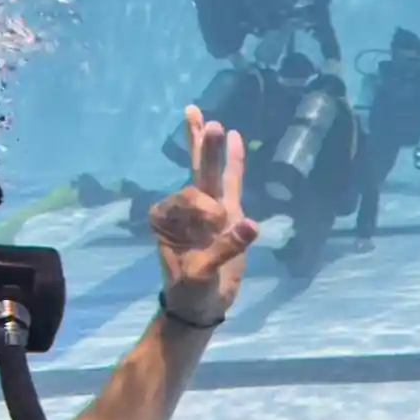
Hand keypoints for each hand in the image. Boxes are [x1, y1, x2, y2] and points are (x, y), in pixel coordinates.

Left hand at [149, 106, 260, 326]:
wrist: (201, 307)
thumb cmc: (192, 291)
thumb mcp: (200, 275)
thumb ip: (224, 249)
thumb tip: (252, 225)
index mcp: (167, 220)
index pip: (189, 199)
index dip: (206, 210)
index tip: (216, 228)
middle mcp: (185, 209)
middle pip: (196, 172)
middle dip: (201, 147)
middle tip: (200, 116)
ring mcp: (208, 208)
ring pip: (209, 171)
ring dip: (208, 145)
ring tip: (200, 113)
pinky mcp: (228, 214)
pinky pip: (232, 182)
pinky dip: (234, 161)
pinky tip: (235, 136)